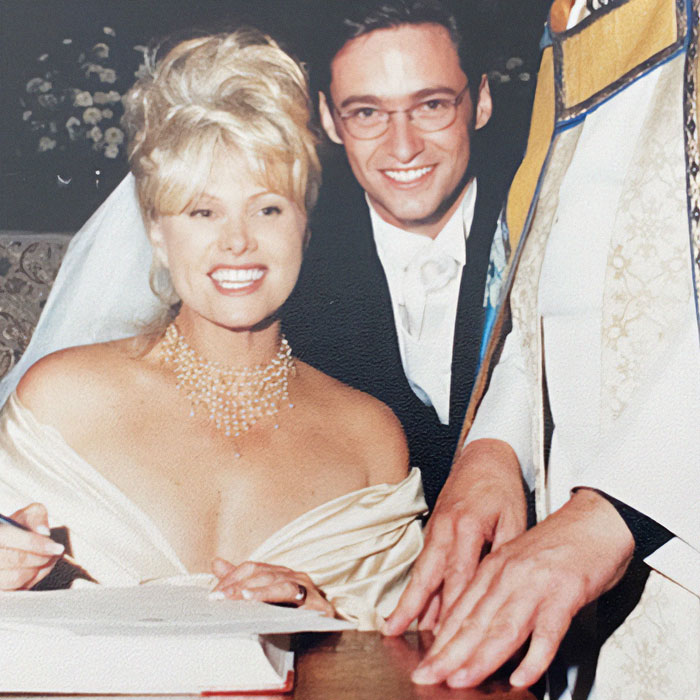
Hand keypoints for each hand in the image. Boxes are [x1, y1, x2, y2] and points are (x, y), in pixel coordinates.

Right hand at [0, 503, 63, 589]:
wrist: (5, 546)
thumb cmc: (14, 531)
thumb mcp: (24, 516)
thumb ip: (34, 517)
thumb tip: (43, 532)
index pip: (8, 537)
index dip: (36, 543)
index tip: (57, 547)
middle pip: (14, 559)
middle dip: (41, 556)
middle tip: (54, 553)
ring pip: (14, 578)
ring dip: (38, 570)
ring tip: (48, 560)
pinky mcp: (0, 590)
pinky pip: (15, 590)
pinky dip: (31, 581)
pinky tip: (37, 571)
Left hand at [211, 558, 334, 617]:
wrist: (327, 641)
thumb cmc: (294, 619)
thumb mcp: (265, 601)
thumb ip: (241, 582)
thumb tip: (216, 563)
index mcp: (282, 574)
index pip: (253, 567)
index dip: (232, 578)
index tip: (214, 594)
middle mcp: (295, 576)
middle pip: (262, 573)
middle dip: (238, 584)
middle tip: (218, 598)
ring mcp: (307, 588)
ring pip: (277, 581)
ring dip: (254, 589)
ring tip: (236, 597)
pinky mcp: (317, 604)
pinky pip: (292, 594)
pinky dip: (272, 595)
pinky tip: (256, 600)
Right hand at [384, 439, 525, 633]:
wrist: (484, 457)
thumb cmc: (500, 486)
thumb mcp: (514, 518)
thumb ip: (505, 553)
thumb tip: (501, 588)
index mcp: (468, 525)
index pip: (459, 574)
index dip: (451, 606)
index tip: (447, 633)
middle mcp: (446, 528)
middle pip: (427, 574)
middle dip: (410, 605)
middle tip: (395, 630)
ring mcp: (436, 528)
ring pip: (420, 569)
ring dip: (408, 599)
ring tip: (396, 625)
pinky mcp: (433, 529)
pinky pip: (423, 561)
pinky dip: (417, 585)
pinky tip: (415, 605)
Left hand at [411, 489, 634, 687]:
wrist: (596, 517)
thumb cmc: (560, 542)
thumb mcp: (518, 562)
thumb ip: (498, 591)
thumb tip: (479, 629)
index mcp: (494, 568)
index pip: (460, 609)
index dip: (441, 640)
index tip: (425, 663)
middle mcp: (508, 576)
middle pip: (473, 621)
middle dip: (447, 654)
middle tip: (427, 676)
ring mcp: (535, 585)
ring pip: (502, 628)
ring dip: (479, 658)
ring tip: (460, 681)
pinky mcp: (564, 594)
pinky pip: (547, 632)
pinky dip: (534, 658)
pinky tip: (521, 678)